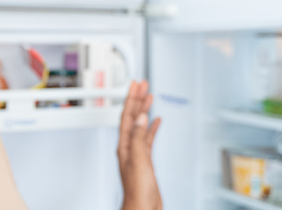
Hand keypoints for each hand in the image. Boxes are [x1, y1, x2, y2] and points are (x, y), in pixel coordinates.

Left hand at [118, 80, 161, 209]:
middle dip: (137, 99)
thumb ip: (139, 138)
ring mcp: (137, 152)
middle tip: (143, 83)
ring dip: (145, 109)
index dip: (131, 98)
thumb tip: (141, 117)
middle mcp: (129, 146)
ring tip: (149, 96)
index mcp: (125, 145)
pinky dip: (152, 127)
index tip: (136, 84)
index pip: (127, 115)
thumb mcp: (139, 160)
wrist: (143, 207)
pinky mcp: (145, 159)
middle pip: (133, 117)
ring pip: (141, 125)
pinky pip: (148, 137)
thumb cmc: (138, 190)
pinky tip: (156, 120)